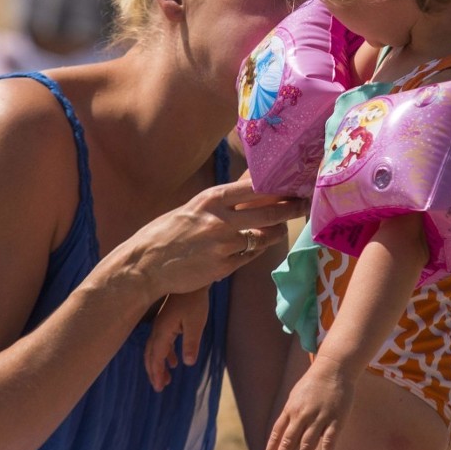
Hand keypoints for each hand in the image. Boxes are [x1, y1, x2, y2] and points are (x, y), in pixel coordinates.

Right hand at [120, 175, 307, 303]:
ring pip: (262, 237)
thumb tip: (246, 188)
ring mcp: (223, 245)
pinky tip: (256, 247)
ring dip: (276, 232)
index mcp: (210, 200)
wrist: (146, 264)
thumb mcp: (192, 208)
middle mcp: (220, 220)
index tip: (293, 182)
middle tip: (304, 204)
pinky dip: (253, 251)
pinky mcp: (224, 267)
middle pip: (268, 213)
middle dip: (290, 208)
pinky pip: (249, 257)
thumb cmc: (166, 233)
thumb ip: (218, 202)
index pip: (253, 187)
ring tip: (283, 228)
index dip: (277, 185)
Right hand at [144, 288, 209, 390]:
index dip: (156, 373)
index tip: (158, 387)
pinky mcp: (166, 321)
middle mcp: (158, 329)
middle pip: (151, 355)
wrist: (192, 281)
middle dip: (154, 371)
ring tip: (166, 378)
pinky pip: (162, 342)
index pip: (155, 357)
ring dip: (159, 364)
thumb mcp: (196, 323)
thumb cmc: (194, 301)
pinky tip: (174, 361)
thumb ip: (191, 343)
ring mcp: (161, 325)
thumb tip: (187, 363)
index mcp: (162, 331)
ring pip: (155, 349)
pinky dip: (165, 354)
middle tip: (160, 387)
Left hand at [262, 352, 357, 449]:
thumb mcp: (296, 397)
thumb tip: (281, 438)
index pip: (277, 434)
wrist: (334, 367)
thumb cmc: (314, 384)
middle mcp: (302, 415)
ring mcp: (319, 417)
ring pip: (307, 445)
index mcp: (290, 410)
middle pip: (288, 442)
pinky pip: (329, 441)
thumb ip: (289, 417)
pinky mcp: (336, 419)